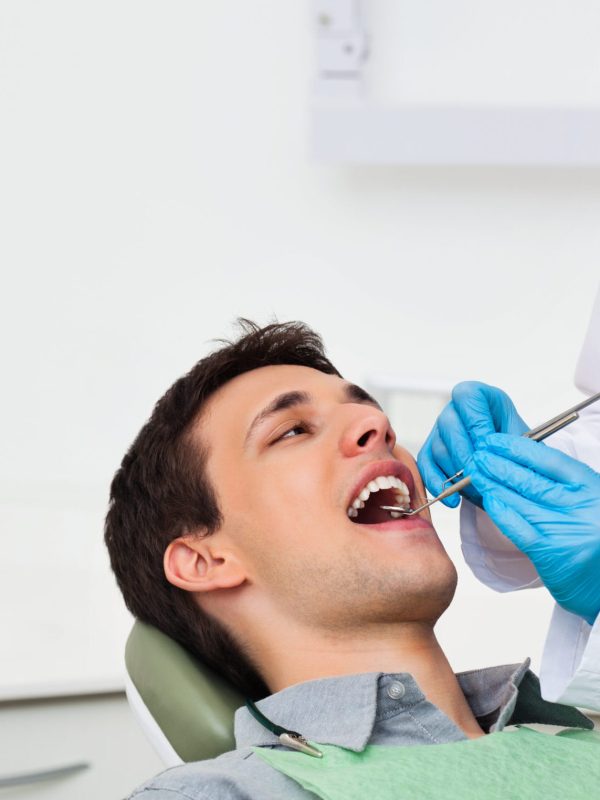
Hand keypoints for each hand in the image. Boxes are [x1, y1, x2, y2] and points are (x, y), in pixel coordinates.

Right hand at [417, 382, 527, 508]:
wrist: (511, 468)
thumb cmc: (519, 450)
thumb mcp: (523, 441)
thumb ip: (509, 444)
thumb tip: (489, 456)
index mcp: (481, 397)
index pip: (468, 396)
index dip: (476, 421)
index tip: (488, 446)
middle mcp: (456, 410)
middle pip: (449, 423)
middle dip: (465, 454)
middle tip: (479, 475)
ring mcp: (440, 431)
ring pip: (439, 448)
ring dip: (456, 472)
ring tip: (476, 488)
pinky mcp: (430, 452)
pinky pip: (426, 466)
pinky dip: (439, 484)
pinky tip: (453, 499)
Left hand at [470, 433, 599, 624]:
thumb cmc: (594, 540)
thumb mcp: (588, 504)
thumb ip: (562, 485)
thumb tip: (519, 460)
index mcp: (592, 488)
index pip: (549, 460)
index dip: (519, 448)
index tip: (496, 441)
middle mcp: (581, 507)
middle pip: (531, 479)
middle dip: (499, 464)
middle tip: (477, 454)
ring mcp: (565, 529)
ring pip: (520, 500)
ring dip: (493, 484)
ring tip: (474, 472)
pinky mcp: (550, 552)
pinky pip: (518, 527)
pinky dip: (500, 511)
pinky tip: (488, 500)